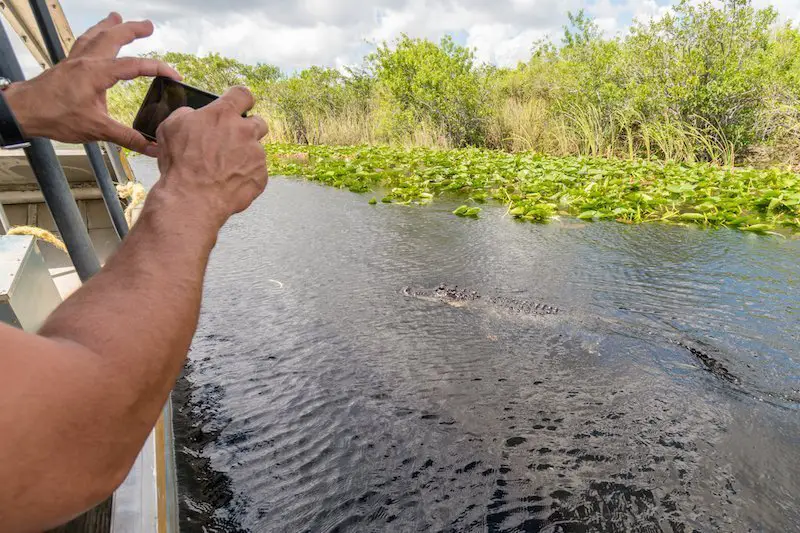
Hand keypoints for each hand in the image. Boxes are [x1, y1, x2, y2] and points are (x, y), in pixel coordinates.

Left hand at [4, 12, 180, 155]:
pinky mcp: (66, 65)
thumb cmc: (55, 117)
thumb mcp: (96, 129)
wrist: (24, 111)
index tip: (174, 74)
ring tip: (118, 18)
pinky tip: (93, 37)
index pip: (135, 66)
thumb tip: (152, 147)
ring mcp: (74, 60)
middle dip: (133, 30)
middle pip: (113, 37)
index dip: (158, 68)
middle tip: (148, 26)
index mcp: (97, 73)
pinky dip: (92, 35)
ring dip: (109, 26)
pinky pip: (82, 42)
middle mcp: (86, 61)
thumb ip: (127, 138)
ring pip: (95, 35)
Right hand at [153, 87, 268, 227]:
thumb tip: (194, 114)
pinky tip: (228, 182)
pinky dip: (246, 176)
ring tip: (224, 168)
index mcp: (223, 115)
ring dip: (245, 156)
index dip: (241, 99)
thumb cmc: (180, 164)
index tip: (240, 104)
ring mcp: (256, 155)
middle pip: (259, 122)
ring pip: (257, 150)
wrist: (192, 199)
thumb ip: (187, 114)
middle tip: (233, 140)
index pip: (242, 94)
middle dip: (248, 129)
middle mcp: (244, 131)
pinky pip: (257, 173)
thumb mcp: (171, 127)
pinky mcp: (261, 177)